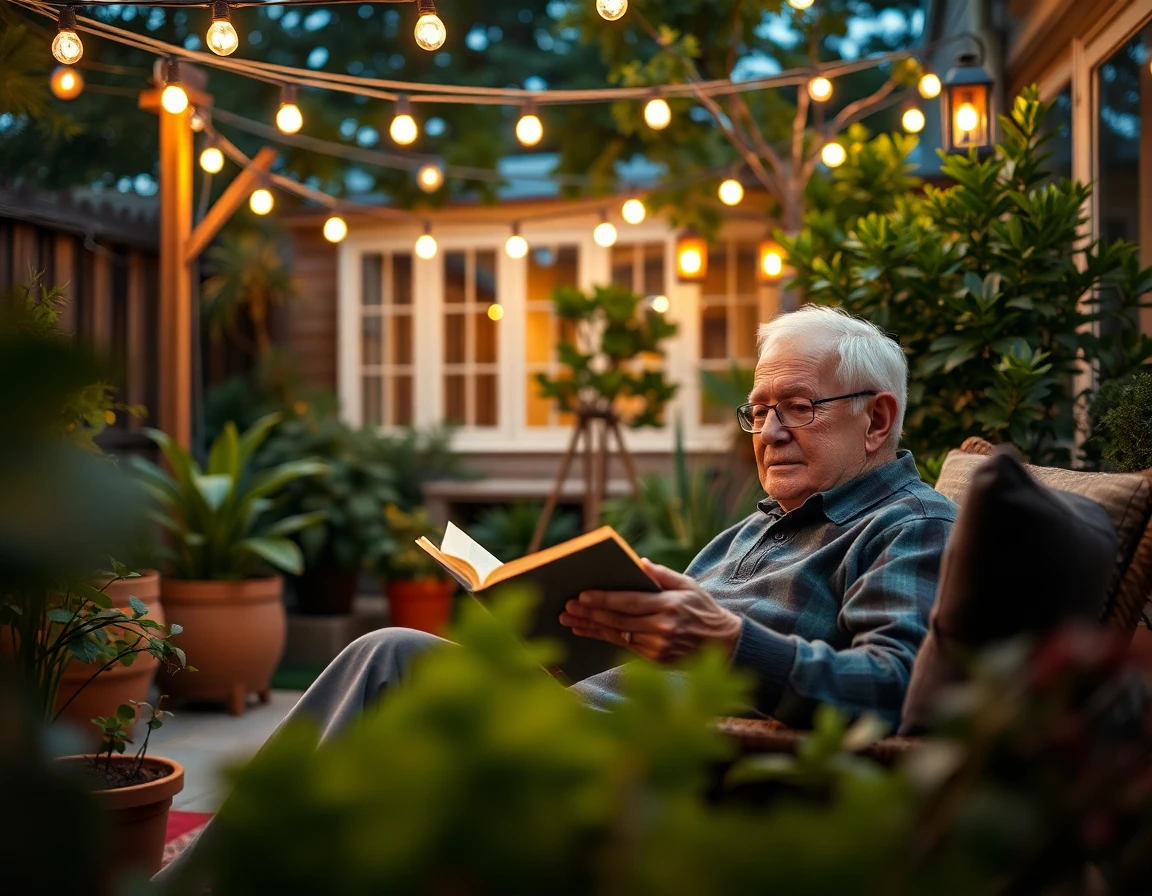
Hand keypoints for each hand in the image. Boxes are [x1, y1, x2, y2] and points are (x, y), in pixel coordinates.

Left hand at [558, 558, 742, 663]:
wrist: (724, 644)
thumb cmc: (702, 609)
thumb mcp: (688, 585)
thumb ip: (662, 574)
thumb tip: (638, 562)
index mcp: (670, 605)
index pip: (630, 602)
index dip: (604, 600)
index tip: (583, 595)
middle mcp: (663, 628)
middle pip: (619, 620)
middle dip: (590, 614)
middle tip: (567, 608)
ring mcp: (659, 647)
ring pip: (618, 635)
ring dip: (592, 628)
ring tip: (570, 620)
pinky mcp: (656, 659)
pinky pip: (625, 647)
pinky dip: (605, 638)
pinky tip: (588, 632)